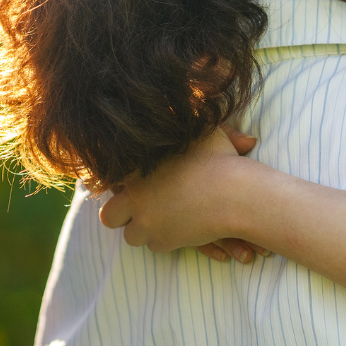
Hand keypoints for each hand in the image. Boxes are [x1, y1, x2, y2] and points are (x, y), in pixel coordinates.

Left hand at [98, 128, 267, 257]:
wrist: (237, 194)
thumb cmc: (221, 159)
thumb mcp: (201, 132)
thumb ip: (185, 121)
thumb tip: (188, 98)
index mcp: (136, 169)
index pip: (109, 182)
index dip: (119, 186)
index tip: (130, 187)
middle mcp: (135, 198)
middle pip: (109, 216)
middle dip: (121, 216)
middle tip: (139, 211)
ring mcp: (147, 223)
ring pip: (131, 237)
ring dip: (145, 231)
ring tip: (163, 220)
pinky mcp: (163, 242)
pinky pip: (155, 247)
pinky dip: (166, 241)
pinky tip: (180, 229)